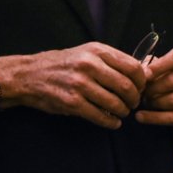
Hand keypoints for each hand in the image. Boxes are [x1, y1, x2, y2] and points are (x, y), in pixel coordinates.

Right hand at [0, 43, 145, 128]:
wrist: (30, 75)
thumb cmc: (63, 63)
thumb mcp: (87, 53)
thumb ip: (112, 61)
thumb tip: (142, 71)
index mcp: (96, 50)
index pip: (132, 66)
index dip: (142, 81)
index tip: (141, 88)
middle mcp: (89, 65)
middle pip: (126, 86)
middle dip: (134, 99)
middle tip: (133, 103)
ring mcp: (80, 84)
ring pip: (115, 103)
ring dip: (123, 111)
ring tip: (123, 112)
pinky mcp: (72, 103)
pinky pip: (100, 116)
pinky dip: (111, 122)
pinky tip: (113, 122)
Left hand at [134, 45, 172, 127]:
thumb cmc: (171, 76)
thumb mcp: (163, 66)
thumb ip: (152, 67)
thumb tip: (141, 74)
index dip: (160, 65)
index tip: (144, 75)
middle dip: (152, 89)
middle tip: (140, 93)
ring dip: (154, 104)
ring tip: (144, 103)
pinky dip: (156, 118)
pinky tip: (142, 117)